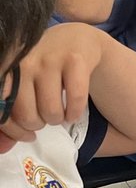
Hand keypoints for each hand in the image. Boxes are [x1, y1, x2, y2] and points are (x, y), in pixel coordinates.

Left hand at [0, 23, 103, 149]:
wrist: (75, 39)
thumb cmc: (43, 67)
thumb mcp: (24, 85)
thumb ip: (12, 115)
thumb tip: (5, 147)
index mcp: (6, 70)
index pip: (1, 110)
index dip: (13, 130)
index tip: (27, 135)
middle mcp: (23, 62)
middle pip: (26, 114)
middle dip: (38, 124)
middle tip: (45, 118)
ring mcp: (50, 59)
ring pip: (51, 110)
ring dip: (58, 119)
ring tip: (60, 113)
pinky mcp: (75, 60)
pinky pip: (75, 100)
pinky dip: (74, 112)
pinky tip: (73, 111)